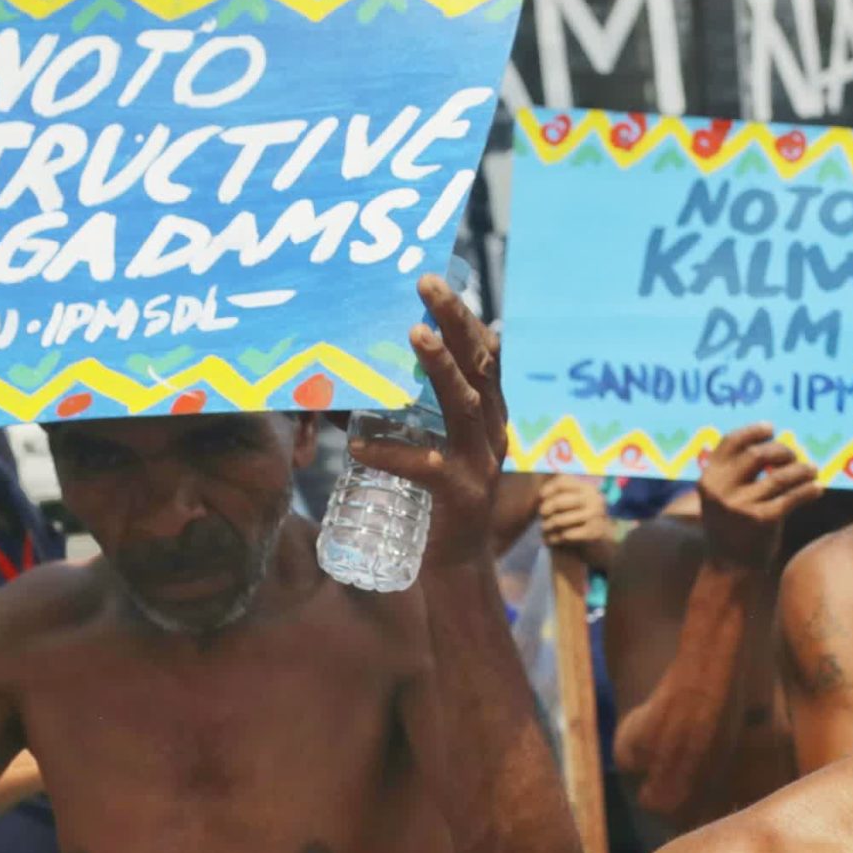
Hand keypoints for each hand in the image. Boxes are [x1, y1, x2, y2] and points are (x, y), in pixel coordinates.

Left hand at [349, 274, 507, 566]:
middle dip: (455, 322)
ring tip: (416, 335)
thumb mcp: (441, 447)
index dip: (466, 319)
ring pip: (463, 406)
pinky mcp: (458, 496)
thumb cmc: (439, 502)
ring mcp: (478, 464)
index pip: (486, 357)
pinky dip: (391, 455)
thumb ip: (425, 414)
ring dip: (441, 368)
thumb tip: (377, 376)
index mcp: (490, 418)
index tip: (439, 284)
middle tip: (428, 284)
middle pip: (481, 367)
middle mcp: (492, 434)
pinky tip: (360, 446)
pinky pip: (425, 468)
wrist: (457, 568)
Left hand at [537, 476, 617, 570]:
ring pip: (559, 520)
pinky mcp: (594, 532)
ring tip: (544, 529)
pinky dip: (554, 539)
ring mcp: (595, 515)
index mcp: (588, 488)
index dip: (547, 489)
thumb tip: (546, 480)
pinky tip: (551, 540)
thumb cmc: (583, 519)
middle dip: (545, 510)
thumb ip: (563, 492)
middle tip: (541, 516)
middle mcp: (594, 499)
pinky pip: (565, 535)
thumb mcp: (577, 502)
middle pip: (558, 501)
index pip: (563, 482)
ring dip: (546, 526)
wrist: (606, 542)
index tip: (541, 498)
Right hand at [697, 424, 820, 569]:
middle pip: (758, 454)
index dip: (752, 431)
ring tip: (813, 469)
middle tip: (795, 456)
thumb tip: (772, 443)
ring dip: (802, 469)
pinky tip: (818, 489)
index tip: (771, 429)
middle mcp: (721, 490)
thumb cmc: (730, 527)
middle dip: (782, 451)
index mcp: (708, 479)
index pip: (730, 442)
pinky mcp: (761, 521)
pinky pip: (791, 498)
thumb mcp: (719, 497)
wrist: (729, 568)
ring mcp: (741, 506)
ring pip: (780, 476)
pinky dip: (808, 491)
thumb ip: (734, 473)